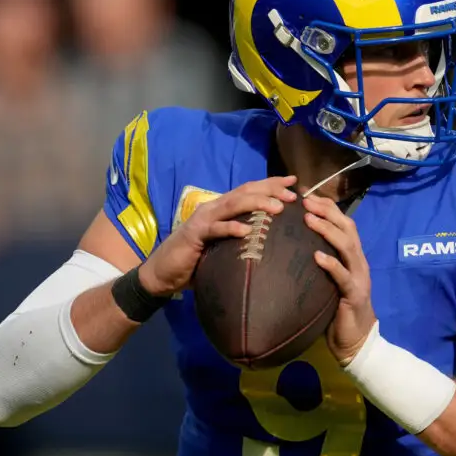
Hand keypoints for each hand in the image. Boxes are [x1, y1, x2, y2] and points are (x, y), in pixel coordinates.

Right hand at [138, 176, 298, 295]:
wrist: (162, 273)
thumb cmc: (195, 261)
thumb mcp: (223, 247)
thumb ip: (241, 239)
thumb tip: (271, 241)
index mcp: (222, 209)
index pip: (249, 190)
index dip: (271, 184)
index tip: (294, 182)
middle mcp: (214, 208)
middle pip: (245, 192)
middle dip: (270, 190)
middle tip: (293, 195)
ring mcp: (203, 219)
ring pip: (233, 205)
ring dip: (257, 204)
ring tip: (278, 207)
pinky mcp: (194, 234)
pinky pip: (215, 229)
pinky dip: (231, 228)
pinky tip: (247, 231)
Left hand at [303, 195, 376, 365]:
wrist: (355, 340)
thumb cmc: (336, 309)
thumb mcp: (327, 281)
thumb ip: (318, 263)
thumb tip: (291, 245)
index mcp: (352, 256)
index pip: (343, 223)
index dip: (327, 207)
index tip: (306, 195)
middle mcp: (358, 261)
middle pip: (347, 228)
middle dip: (327, 211)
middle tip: (305, 201)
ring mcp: (359, 276)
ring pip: (347, 246)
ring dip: (328, 231)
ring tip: (309, 220)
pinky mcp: (354, 293)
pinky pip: (343, 275)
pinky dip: (331, 264)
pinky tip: (317, 256)